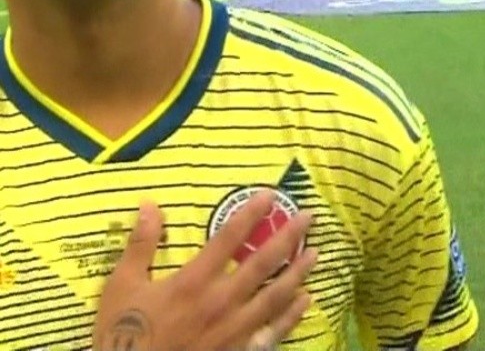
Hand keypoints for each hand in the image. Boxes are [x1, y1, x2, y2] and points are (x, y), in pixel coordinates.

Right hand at [93, 190, 316, 350]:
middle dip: (288, 237)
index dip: (252, 213)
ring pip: (274, 297)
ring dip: (297, 273)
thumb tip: (148, 204)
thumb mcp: (122, 286)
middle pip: (262, 263)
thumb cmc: (123, 336)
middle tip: (309, 217)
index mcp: (193, 280)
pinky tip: (306, 301)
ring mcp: (232, 331)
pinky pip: (270, 334)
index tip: (271, 195)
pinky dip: (291, 317)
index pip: (229, 237)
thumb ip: (141, 244)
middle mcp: (220, 301)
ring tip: (316, 253)